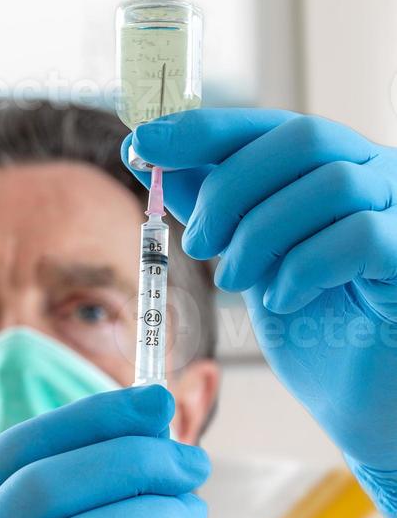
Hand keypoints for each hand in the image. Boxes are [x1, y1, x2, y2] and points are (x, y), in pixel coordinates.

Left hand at [123, 109, 396, 517]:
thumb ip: (211, 203)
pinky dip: (304, 268)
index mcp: (333, 163)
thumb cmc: (311, 322)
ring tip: (235, 282)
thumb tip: (146, 153)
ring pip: (328, 184)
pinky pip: (358, 237)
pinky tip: (284, 299)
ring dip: (260, 236)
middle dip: (230, 190)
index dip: (204, 129)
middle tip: (198, 244)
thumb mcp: (247, 255)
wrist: (356, 394)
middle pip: (301, 139)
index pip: (268, 123)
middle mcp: (377, 171)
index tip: (143, 142)